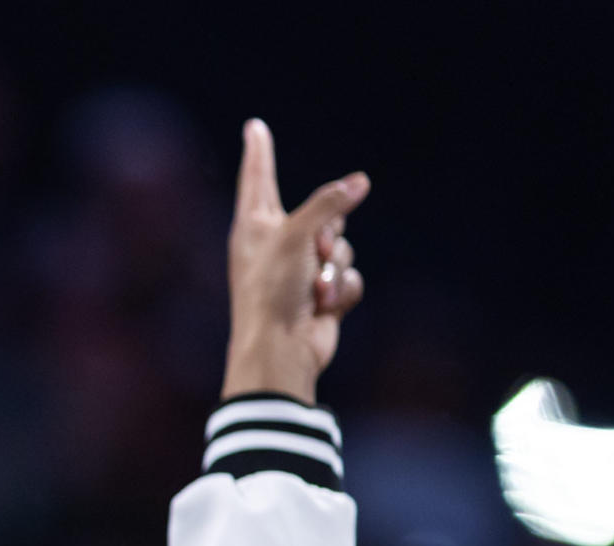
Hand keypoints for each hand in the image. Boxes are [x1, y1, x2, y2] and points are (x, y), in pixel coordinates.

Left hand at [221, 120, 366, 405]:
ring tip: (311, 289)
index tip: (254, 127)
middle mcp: (275, 246)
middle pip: (321, 213)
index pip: (257, 177)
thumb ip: (329, 203)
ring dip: (334, 268)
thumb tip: (361, 182)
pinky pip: (348, 277)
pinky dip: (341, 290)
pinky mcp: (320, 296)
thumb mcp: (297, 234)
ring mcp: (299, 272)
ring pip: (341, 246)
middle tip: (313, 252)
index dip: (259, 151)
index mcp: (253, 227)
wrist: (280, 349)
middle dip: (328, 231)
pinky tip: (323, 309)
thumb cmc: (272, 291)